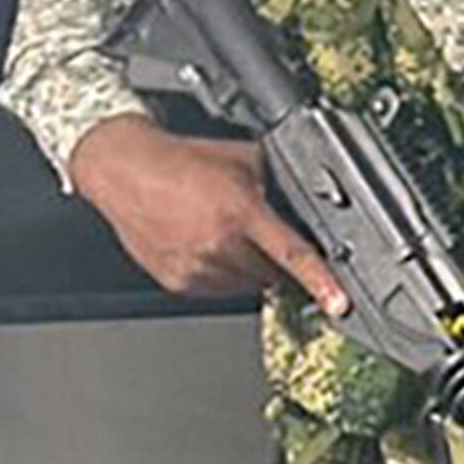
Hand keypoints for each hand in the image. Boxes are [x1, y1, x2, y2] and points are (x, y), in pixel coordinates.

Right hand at [64, 117, 345, 310]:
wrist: (124, 168)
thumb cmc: (181, 161)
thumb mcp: (245, 160)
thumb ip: (281, 183)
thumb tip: (313, 202)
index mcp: (242, 212)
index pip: (292, 254)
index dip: (321, 282)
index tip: (339, 303)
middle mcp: (219, 243)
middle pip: (275, 275)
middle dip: (280, 263)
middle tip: (264, 239)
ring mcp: (196, 266)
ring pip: (248, 285)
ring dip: (251, 269)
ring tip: (228, 235)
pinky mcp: (177, 281)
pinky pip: (219, 290)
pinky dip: (224, 275)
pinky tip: (210, 247)